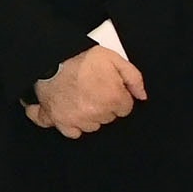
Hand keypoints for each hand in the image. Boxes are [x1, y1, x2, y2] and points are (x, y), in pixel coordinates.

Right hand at [30, 43, 146, 137]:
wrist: (51, 58)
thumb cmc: (80, 58)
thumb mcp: (113, 58)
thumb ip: (133, 77)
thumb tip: (141, 95)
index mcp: (112, 98)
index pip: (125, 108)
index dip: (118, 96)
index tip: (110, 89)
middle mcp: (96, 112)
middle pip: (109, 118)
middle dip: (104, 106)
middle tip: (94, 90)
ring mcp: (77, 118)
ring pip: (92, 126)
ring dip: (90, 116)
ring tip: (82, 98)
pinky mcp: (59, 120)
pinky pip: (71, 133)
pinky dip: (71, 126)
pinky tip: (71, 114)